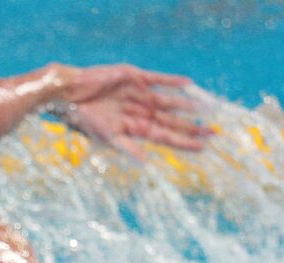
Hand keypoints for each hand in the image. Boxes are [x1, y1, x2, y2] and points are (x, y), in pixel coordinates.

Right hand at [56, 64, 211, 155]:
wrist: (69, 96)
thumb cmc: (83, 121)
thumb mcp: (107, 138)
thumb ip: (128, 148)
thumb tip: (145, 163)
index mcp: (136, 129)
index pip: (166, 137)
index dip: (184, 142)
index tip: (203, 147)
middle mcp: (141, 112)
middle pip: (172, 121)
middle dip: (193, 127)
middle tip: (214, 132)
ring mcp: (140, 94)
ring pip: (169, 101)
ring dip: (187, 105)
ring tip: (207, 109)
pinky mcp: (134, 78)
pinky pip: (158, 79)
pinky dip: (172, 82)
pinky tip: (188, 84)